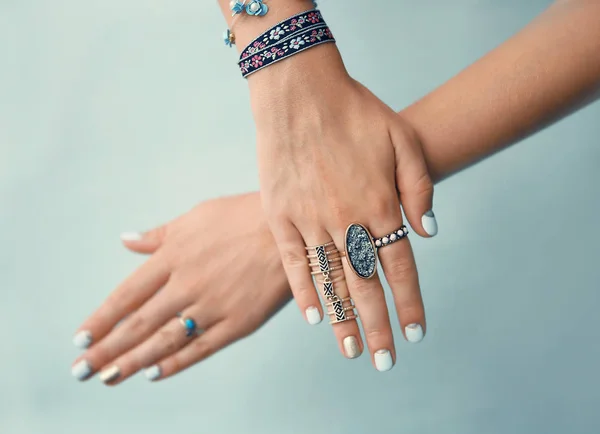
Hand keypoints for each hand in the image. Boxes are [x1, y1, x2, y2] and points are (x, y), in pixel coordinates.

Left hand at [71, 194, 289, 382]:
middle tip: (81, 372)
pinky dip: (176, 362)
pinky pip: (201, 348)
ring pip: (164, 341)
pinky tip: (155, 373)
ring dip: (132, 362)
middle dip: (107, 350)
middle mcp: (187, 284)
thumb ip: (159, 234)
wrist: (292, 230)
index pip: (126, 296)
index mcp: (173, 256)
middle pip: (138, 324)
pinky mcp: (238, 322)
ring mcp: (212, 306)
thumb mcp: (196, 216)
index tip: (80, 340)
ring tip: (108, 378)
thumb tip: (126, 239)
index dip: (101, 320)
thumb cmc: (243, 216)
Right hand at [249, 44, 436, 370]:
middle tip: (385, 361)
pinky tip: (313, 317)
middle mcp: (345, 221)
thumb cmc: (354, 111)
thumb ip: (418, 187)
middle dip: (378, 327)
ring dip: (343, 320)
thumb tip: (428, 232)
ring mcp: (310, 220)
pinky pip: (294, 261)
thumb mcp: (402, 139)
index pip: (400, 267)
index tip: (416, 333)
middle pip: (366, 285)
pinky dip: (304, 291)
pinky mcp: (280, 215)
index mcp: (378, 205)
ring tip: (350, 351)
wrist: (300, 92)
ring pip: (331, 280)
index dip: (410, 302)